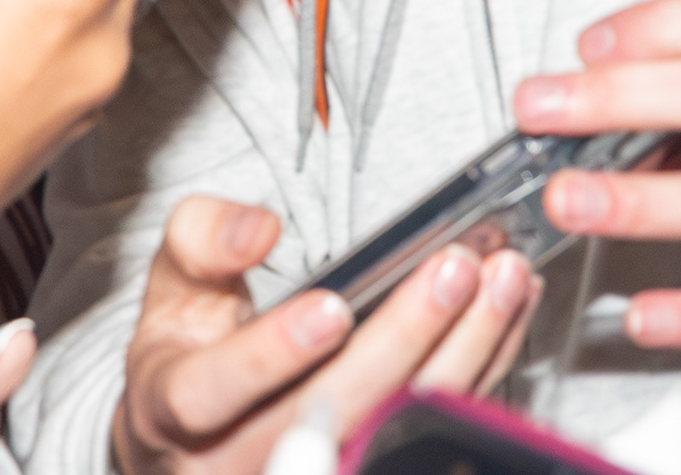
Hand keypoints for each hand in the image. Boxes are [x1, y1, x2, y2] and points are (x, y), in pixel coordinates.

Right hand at [115, 200, 536, 474]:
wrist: (202, 435)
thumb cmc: (193, 352)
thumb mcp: (173, 286)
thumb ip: (202, 240)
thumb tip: (258, 229)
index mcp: (178, 408)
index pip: (214, 391)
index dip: (272, 354)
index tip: (329, 308)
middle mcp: (239, 460)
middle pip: (331, 416)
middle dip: (402, 341)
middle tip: (453, 270)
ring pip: (395, 433)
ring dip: (462, 355)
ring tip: (500, 282)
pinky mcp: (367, 471)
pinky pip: (433, 433)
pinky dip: (481, 369)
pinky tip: (507, 315)